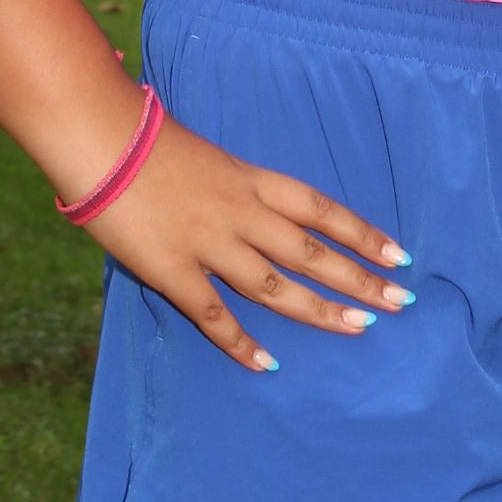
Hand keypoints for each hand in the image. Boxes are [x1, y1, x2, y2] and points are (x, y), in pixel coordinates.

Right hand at [86, 115, 413, 371]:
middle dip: (360, 277)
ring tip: (360, 328)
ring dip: (319, 309)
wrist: (100, 138)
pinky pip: (214, 314)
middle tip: (401, 300)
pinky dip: (241, 342)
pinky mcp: (173, 270)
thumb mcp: (210, 157)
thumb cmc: (147, 141)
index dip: (363, 233)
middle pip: (312, 252)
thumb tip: (257, 213)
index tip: (399, 254)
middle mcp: (242, 213)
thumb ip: (236, 188)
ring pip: (276, 285)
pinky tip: (267, 363)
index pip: (322, 210)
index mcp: (251, 180)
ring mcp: (209, 243)